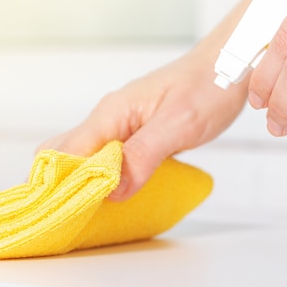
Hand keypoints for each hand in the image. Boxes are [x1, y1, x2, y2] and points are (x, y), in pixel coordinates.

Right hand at [39, 51, 246, 200]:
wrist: (226, 67)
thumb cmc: (208, 87)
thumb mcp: (179, 124)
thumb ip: (143, 155)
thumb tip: (111, 191)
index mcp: (111, 113)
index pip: (65, 153)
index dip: (60, 184)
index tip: (66, 215)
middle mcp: (108, 119)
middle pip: (64, 155)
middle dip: (64, 187)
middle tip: (79, 219)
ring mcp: (120, 126)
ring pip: (85, 158)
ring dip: (86, 185)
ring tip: (96, 215)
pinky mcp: (135, 135)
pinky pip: (108, 159)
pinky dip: (107, 179)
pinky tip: (119, 196)